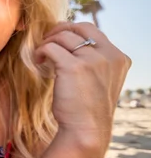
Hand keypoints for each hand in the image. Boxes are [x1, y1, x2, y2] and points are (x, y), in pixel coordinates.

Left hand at [35, 22, 130, 149]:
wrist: (86, 130)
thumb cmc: (88, 109)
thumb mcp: (101, 81)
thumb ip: (95, 62)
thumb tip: (73, 43)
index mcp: (119, 58)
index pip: (93, 30)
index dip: (72, 31)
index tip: (58, 41)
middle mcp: (109, 55)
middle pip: (78, 27)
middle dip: (58, 30)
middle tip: (45, 42)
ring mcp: (93, 60)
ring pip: (63, 36)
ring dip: (47, 42)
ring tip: (40, 56)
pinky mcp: (74, 67)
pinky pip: (50, 47)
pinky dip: (40, 51)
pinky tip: (38, 62)